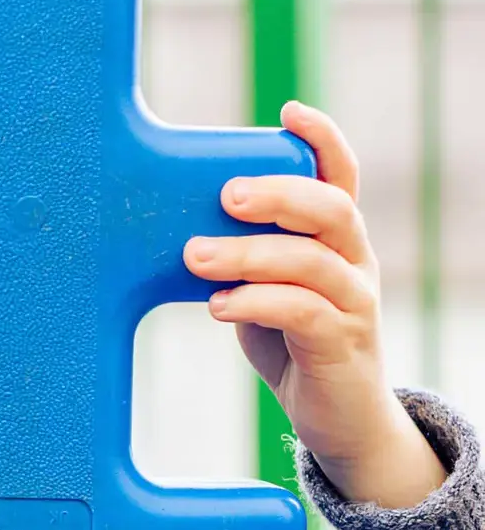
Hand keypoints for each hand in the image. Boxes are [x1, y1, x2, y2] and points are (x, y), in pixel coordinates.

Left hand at [183, 101, 445, 509]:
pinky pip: (304, 311)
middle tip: (226, 196)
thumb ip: (239, 255)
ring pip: (311, 261)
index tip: (290, 111)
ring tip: (196, 256)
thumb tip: (173, 228)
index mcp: (336, 239)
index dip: (324, 140)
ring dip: (248, 253)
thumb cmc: (291, 340)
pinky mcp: (343, 344)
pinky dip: (257, 301)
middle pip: (332, 209)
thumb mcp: (262, 287)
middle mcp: (355, 262)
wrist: (338, 419)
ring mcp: (355, 303)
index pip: (343, 178)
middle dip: (278, 194)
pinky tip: (219, 306)